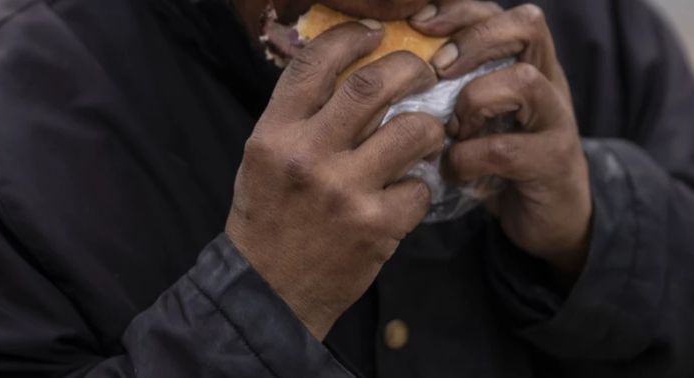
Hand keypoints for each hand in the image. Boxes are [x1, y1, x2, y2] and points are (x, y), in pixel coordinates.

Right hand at [226, 21, 443, 339]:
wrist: (269, 291)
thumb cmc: (268, 218)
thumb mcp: (264, 158)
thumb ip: (297, 116)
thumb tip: (345, 72)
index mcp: (274, 133)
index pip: (315, 63)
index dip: (351, 37)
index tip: (376, 34)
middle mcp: (307, 155)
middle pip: (373, 85)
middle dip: (411, 68)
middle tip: (424, 73)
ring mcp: (344, 191)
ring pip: (413, 130)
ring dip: (429, 128)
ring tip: (426, 135)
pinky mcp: (376, 226)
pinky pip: (420, 188)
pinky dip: (420, 188)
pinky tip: (406, 195)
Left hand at [412, 2, 591, 275]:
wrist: (550, 216)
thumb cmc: (499, 158)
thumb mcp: (475, 114)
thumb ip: (448, 87)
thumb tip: (384, 68)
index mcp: (526, 60)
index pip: (498, 10)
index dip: (459, 10)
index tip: (418, 24)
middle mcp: (548, 79)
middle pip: (527, 26)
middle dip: (473, 40)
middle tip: (436, 69)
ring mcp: (557, 120)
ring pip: (524, 82)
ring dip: (474, 101)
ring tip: (451, 128)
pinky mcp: (554, 163)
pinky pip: (507, 150)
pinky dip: (469, 158)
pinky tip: (453, 169)